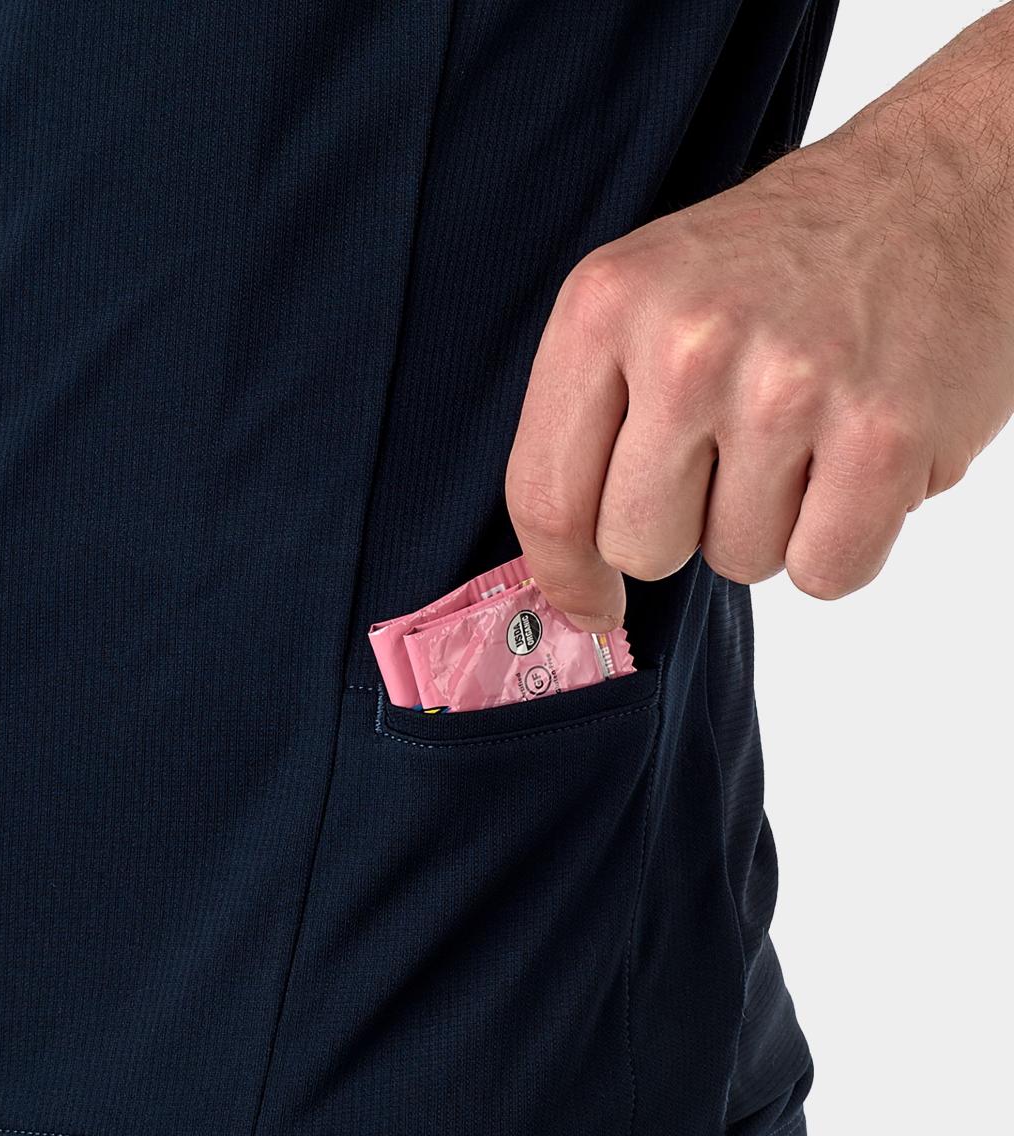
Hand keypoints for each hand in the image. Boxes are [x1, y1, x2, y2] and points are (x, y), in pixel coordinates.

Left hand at [505, 7, 1013, 630]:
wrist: (939, 186)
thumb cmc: (782, 255)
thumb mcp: (646, 292)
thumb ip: (590, 413)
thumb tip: (563, 568)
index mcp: (605, 306)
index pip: (544, 491)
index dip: (561, 572)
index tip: (585, 602)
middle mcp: (687, 344)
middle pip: (638, 544)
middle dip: (682, 527)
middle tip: (731, 453)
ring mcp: (788, 389)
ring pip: (737, 561)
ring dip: (770, 522)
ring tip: (804, 432)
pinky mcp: (884, 434)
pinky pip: (825, 570)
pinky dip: (842, 540)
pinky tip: (852, 460)